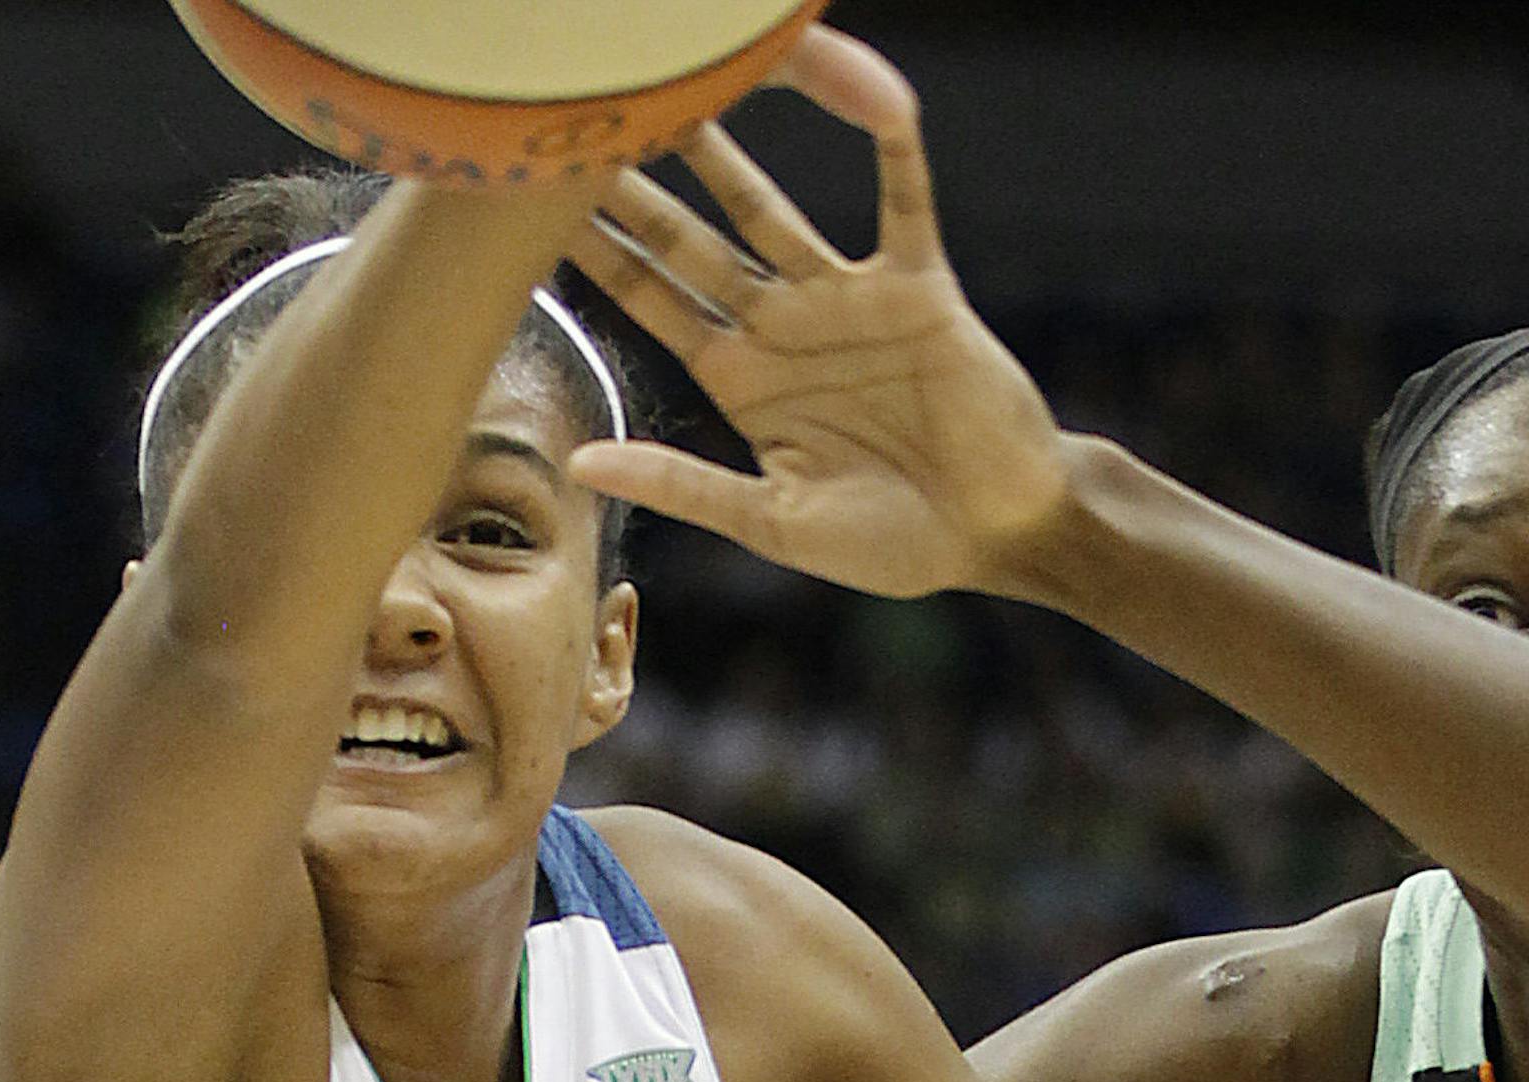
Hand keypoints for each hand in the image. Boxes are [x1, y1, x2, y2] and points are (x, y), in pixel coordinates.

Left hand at [567, 26, 1068, 599]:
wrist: (1000, 533)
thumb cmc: (894, 545)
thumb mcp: (774, 523)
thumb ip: (683, 486)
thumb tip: (582, 462)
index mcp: (741, 383)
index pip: (651, 304)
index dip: (596, 257)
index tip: (528, 215)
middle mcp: (784, 329)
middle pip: (691, 244)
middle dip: (635, 191)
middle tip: (578, 133)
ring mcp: (848, 302)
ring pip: (770, 209)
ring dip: (725, 154)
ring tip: (677, 90)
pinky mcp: (919, 287)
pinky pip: (902, 199)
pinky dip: (887, 145)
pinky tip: (861, 90)